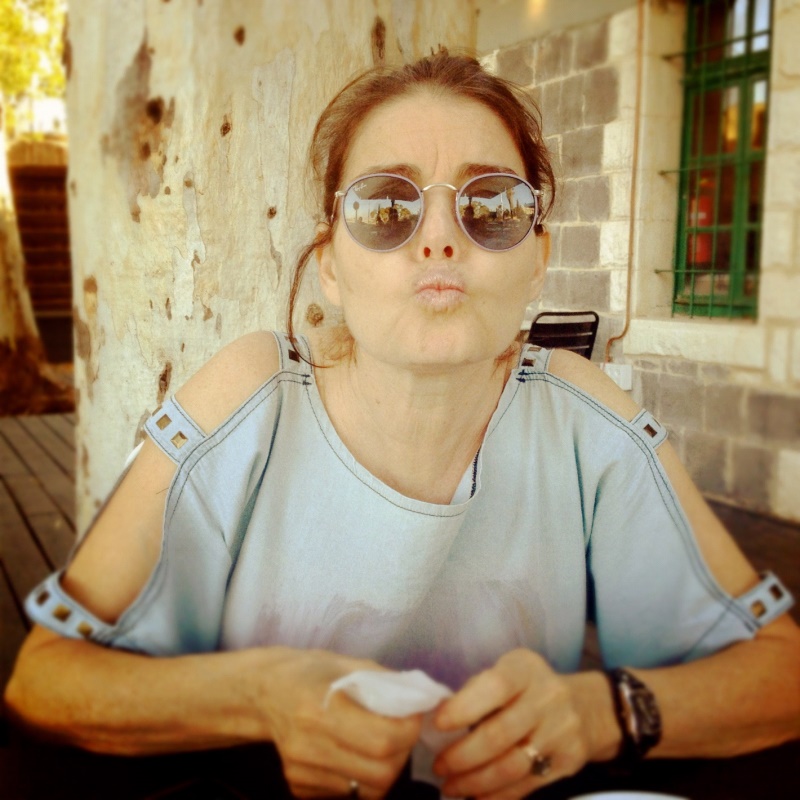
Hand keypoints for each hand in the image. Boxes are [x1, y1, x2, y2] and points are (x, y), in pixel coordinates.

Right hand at [258, 648, 422, 798]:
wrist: (265, 693)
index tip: (412, 716)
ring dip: (385, 770)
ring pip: (368, 791)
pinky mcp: (298, 788)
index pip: (383, 739)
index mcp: (320, 707)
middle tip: (399, 733)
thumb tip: (424, 701)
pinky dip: (361, 779)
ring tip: (379, 744)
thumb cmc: (312, 671)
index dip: (408, 731)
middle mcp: (308, 745)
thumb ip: (386, 683)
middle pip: (380, 773)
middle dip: (401, 754)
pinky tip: (353, 753)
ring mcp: (301, 772)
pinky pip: (347, 796)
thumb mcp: (349, 664)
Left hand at [432, 649, 591, 798]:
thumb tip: (441, 716)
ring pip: (511, 766)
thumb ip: (478, 690)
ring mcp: (561, 732)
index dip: (463, 707)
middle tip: (439, 767)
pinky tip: (475, 796)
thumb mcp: (509, 672)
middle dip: (462, 755)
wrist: (588, 708)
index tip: (437, 724)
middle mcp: (548, 697)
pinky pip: (526, 786)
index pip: (494, 687)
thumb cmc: (530, 688)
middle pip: (499, 734)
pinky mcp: (568, 763)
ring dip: (475, 781)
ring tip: (451, 786)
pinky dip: (496, 796)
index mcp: (525, 668)